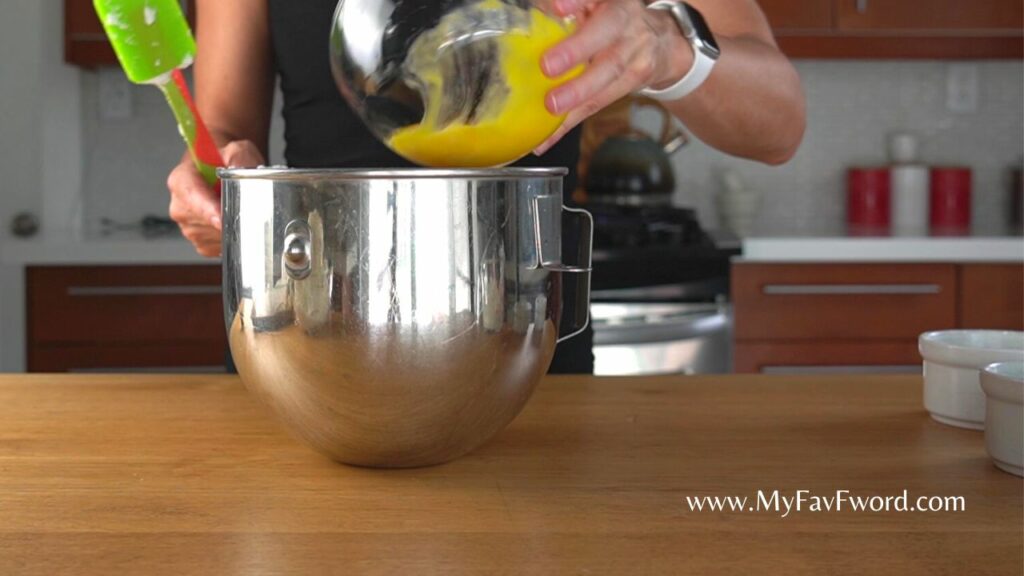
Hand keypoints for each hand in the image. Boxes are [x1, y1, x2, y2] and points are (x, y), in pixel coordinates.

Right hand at [166, 140, 263, 256]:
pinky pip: (221, 248)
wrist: (220, 172)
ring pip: (217, 237)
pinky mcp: (200, 243)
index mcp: (181, 181)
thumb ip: (240, 156)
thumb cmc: (223, 161)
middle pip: (207, 223)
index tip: (221, 220)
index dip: (207, 210)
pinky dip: (234, 237)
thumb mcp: (235, 149)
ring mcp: (188, 227)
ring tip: (238, 208)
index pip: (191, 198)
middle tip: (248, 205)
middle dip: (231, 217)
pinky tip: (236, 221)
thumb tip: (244, 169)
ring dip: (234, 226)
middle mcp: (180, 206)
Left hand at [534, 0, 691, 154]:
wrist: (663, 43)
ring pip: (607, 74)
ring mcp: (635, 54)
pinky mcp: (633, 82)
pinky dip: (569, 123)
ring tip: (552, 107)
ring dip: (577, 94)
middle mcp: (628, 23)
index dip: (577, 1)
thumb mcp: (598, 6)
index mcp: (613, 1)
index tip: (557, 7)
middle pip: (605, 35)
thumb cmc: (616, 21)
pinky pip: (597, 104)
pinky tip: (546, 139)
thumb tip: (532, 16)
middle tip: (548, 66)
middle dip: (576, 52)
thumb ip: (572, 11)